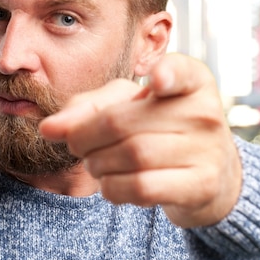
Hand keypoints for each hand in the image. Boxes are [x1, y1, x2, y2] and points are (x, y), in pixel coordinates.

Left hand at [40, 53, 241, 227]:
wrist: (210, 177)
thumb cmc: (162, 132)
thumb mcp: (131, 107)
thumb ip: (88, 108)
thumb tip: (49, 129)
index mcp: (194, 81)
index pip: (181, 70)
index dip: (167, 73)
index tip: (155, 81)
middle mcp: (207, 112)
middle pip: (122, 122)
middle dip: (85, 138)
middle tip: (79, 147)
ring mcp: (209, 150)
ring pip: (131, 156)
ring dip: (98, 166)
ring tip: (97, 166)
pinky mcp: (203, 184)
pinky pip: (142, 186)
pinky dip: (114, 189)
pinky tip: (113, 185)